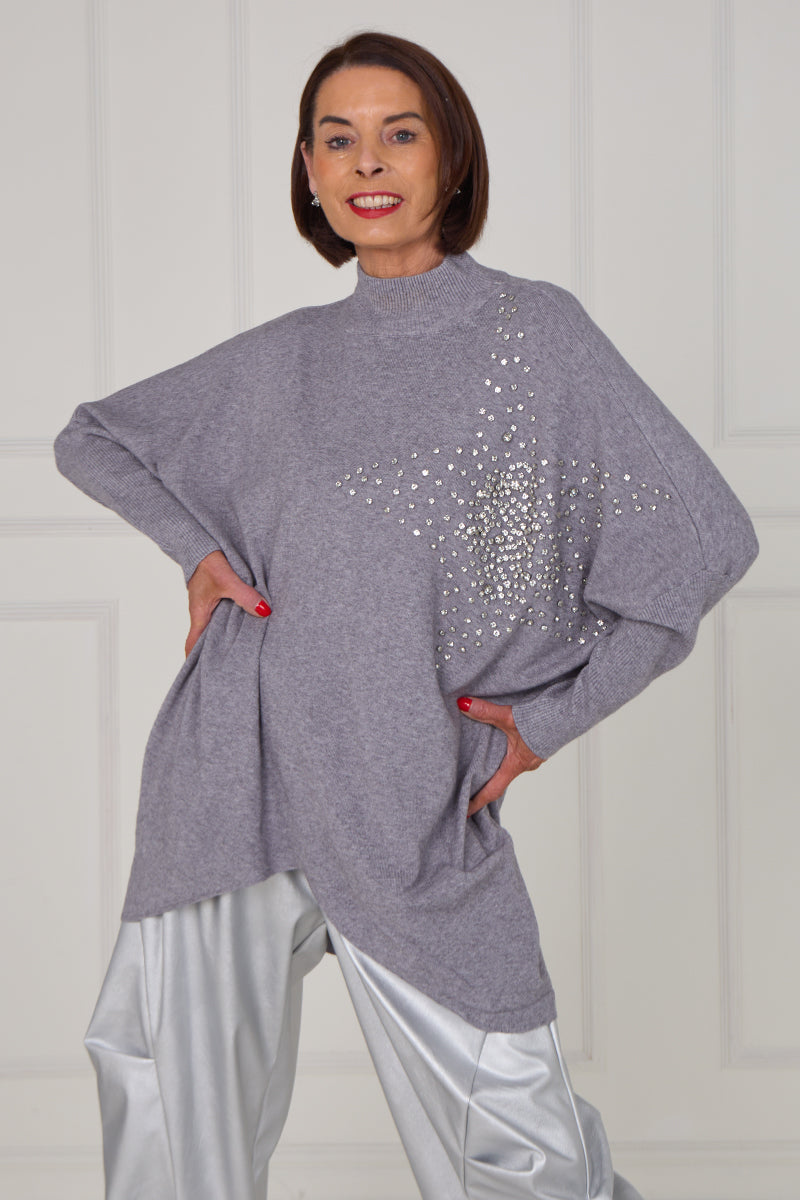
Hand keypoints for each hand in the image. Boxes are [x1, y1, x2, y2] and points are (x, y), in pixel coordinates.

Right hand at [185, 550, 270, 656]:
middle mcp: (202, 613)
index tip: (203, 676)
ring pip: (218, 627)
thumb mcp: (227, 580)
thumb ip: (245, 596)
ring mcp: (209, 605)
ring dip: (228, 636)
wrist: (200, 542)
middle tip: (232, 666)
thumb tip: (264, 611)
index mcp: (199, 615)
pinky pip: (225, 613)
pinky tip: (249, 622)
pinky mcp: (216, 596)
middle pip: (207, 640)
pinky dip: (234, 620)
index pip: (192, 645)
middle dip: (217, 653)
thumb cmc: (207, 562)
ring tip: (246, 650)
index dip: (195, 661)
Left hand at [457, 696, 544, 816]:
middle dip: (486, 783)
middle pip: (501, 779)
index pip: (493, 789)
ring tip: (484, 764)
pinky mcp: (539, 746)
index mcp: (516, 764)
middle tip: (469, 787)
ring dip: (499, 765)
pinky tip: (506, 743)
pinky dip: (510, 753)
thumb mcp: (509, 717)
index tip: (465, 813)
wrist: (570, 713)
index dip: (477, 802)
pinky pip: (521, 754)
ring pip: (512, 764)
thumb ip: (486, 712)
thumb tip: (463, 705)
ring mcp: (534, 757)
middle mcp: (525, 765)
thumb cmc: (543, 720)